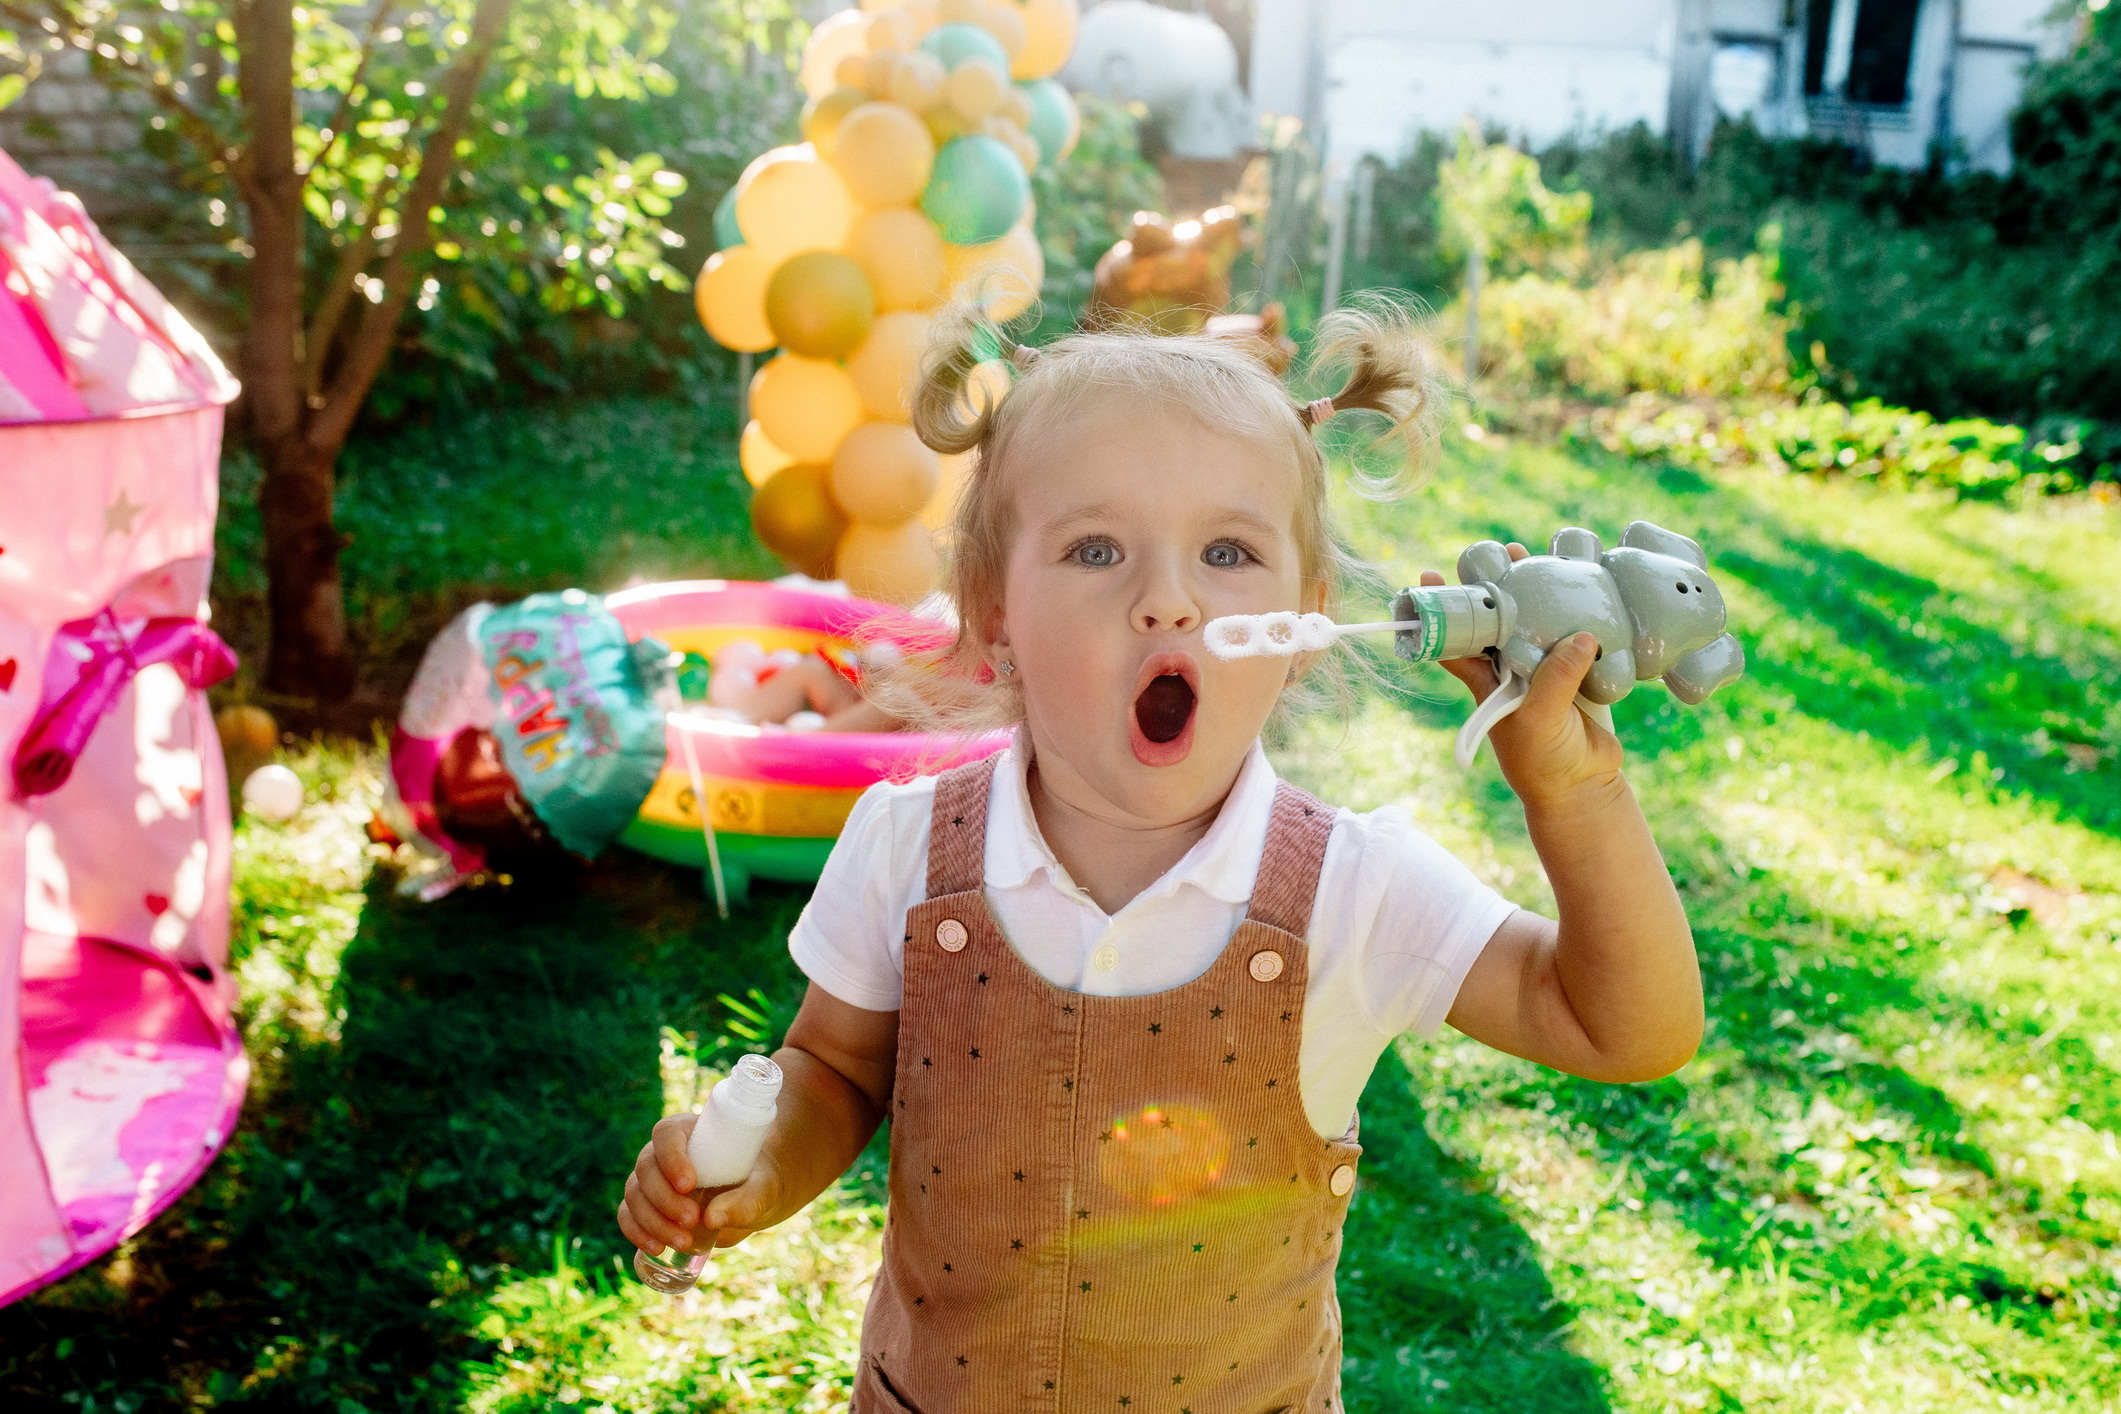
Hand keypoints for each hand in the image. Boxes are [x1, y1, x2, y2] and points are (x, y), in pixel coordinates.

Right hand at [615, 1113, 783, 1254]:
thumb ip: (746, 1201)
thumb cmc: (759, 1182)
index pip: (667, 1134)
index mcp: (691, 1132)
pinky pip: (627, 1216)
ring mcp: (651, 1179)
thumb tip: (712, 1218)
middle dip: (664, 1198)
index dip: (671, 1158)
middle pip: (646, 1168)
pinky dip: (636, 1233)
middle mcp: (663, 1152)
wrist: (751, 1198)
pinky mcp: (647, 1206)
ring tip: (682, 1242)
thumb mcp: (763, 1189)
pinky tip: (655, 1248)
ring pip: (635, 1194)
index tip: (689, 1185)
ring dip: (652, 1221)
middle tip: (692, 1221)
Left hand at [1421, 544, 1626, 818]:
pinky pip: (1576, 635)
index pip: (1456, 639)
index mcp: (1488, 680)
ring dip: (1535, 590)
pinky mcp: (1577, 670)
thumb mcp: (1540, 719)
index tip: (1426, 577)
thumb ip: (1556, 678)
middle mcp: (1511, 668)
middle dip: (1495, 585)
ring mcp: (1545, 668)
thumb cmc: (1544, 758)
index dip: (1441, 611)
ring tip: (1530, 552)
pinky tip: (1582, 584)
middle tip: (1497, 551)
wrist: (1583, 784)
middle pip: (1499, 619)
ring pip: (1536, 620)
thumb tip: (1582, 635)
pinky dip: (1578, 612)